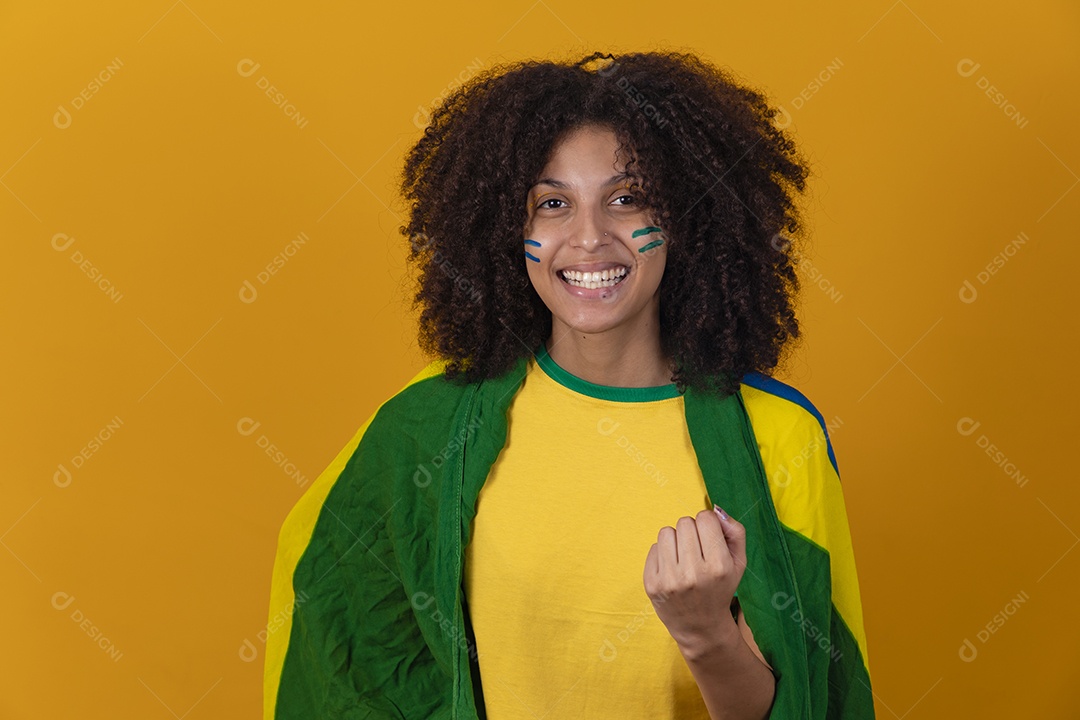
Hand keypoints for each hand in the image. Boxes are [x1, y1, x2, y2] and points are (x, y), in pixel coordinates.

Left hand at [643, 506, 746, 653]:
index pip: (705, 518)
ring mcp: (670, 580)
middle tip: (696, 551)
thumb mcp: (739, 563)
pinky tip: (672, 569)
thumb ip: (735, 532)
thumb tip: (715, 509)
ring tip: (683, 558)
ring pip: (666, 531)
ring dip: (676, 540)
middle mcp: (693, 574)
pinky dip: (663, 553)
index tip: (710, 538)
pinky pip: (654, 547)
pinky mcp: (652, 584)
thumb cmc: (720, 588)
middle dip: (692, 532)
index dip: (708, 524)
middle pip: (685, 522)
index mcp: (718, 567)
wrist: (700, 626)